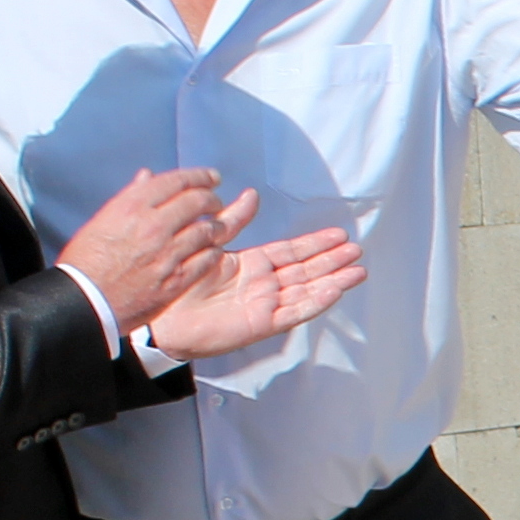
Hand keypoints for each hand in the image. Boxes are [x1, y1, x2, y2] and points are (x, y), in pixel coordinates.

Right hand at [56, 169, 230, 329]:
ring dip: (217, 225)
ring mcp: (168, 253)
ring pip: (208, 230)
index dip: (200, 176)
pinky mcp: (176, 280)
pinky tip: (212, 250)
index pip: (177, 181)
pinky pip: (207, 259)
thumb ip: (130, 198)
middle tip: (215, 202)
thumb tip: (147, 177)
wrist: (84, 302)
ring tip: (216, 226)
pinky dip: (213, 251)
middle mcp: (154, 226)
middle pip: (198, 201)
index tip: (211, 177)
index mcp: (132, 207)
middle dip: (212, 198)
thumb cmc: (86, 262)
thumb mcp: (102, 221)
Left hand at [144, 222, 367, 359]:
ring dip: (334, 280)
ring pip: (308, 290)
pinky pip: (295, 311)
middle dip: (333, 260)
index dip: (315, 243)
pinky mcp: (262, 324)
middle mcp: (262, 285)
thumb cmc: (178, 284)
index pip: (291, 252)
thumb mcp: (208, 244)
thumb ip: (232, 221)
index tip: (338, 234)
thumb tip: (251, 195)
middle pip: (307, 270)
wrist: (161, 318)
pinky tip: (335, 290)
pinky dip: (316, 301)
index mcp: (250, 266)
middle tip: (357, 250)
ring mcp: (265, 305)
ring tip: (358, 271)